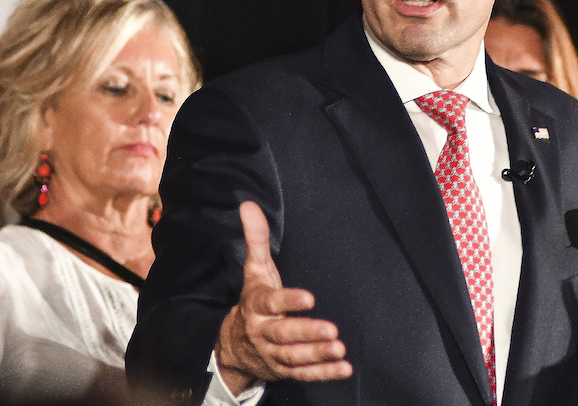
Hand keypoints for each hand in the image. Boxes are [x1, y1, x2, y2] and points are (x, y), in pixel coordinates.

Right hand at [214, 201, 351, 393]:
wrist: (233, 346)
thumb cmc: (253, 301)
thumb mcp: (254, 271)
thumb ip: (256, 239)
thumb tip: (248, 204)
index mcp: (256, 305)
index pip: (271, 303)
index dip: (289, 301)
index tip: (310, 298)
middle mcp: (262, 331)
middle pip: (284, 334)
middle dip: (307, 332)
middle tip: (331, 329)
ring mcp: (273, 354)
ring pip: (294, 356)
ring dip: (317, 354)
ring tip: (339, 348)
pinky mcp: (284, 370)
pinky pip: (303, 374)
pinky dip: (323, 374)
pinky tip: (344, 368)